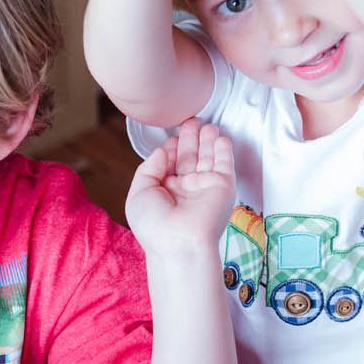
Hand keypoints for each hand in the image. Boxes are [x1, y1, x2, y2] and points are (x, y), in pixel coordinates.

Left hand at [124, 118, 234, 251]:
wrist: (178, 243)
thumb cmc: (154, 224)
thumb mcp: (139, 193)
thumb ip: (148, 168)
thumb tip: (163, 150)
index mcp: (166, 190)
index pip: (171, 163)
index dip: (172, 148)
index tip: (172, 137)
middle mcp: (186, 188)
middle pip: (190, 156)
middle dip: (190, 138)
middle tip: (191, 120)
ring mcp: (205, 186)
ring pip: (208, 157)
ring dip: (208, 140)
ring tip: (207, 124)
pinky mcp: (223, 186)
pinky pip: (225, 164)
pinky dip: (224, 150)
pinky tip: (220, 138)